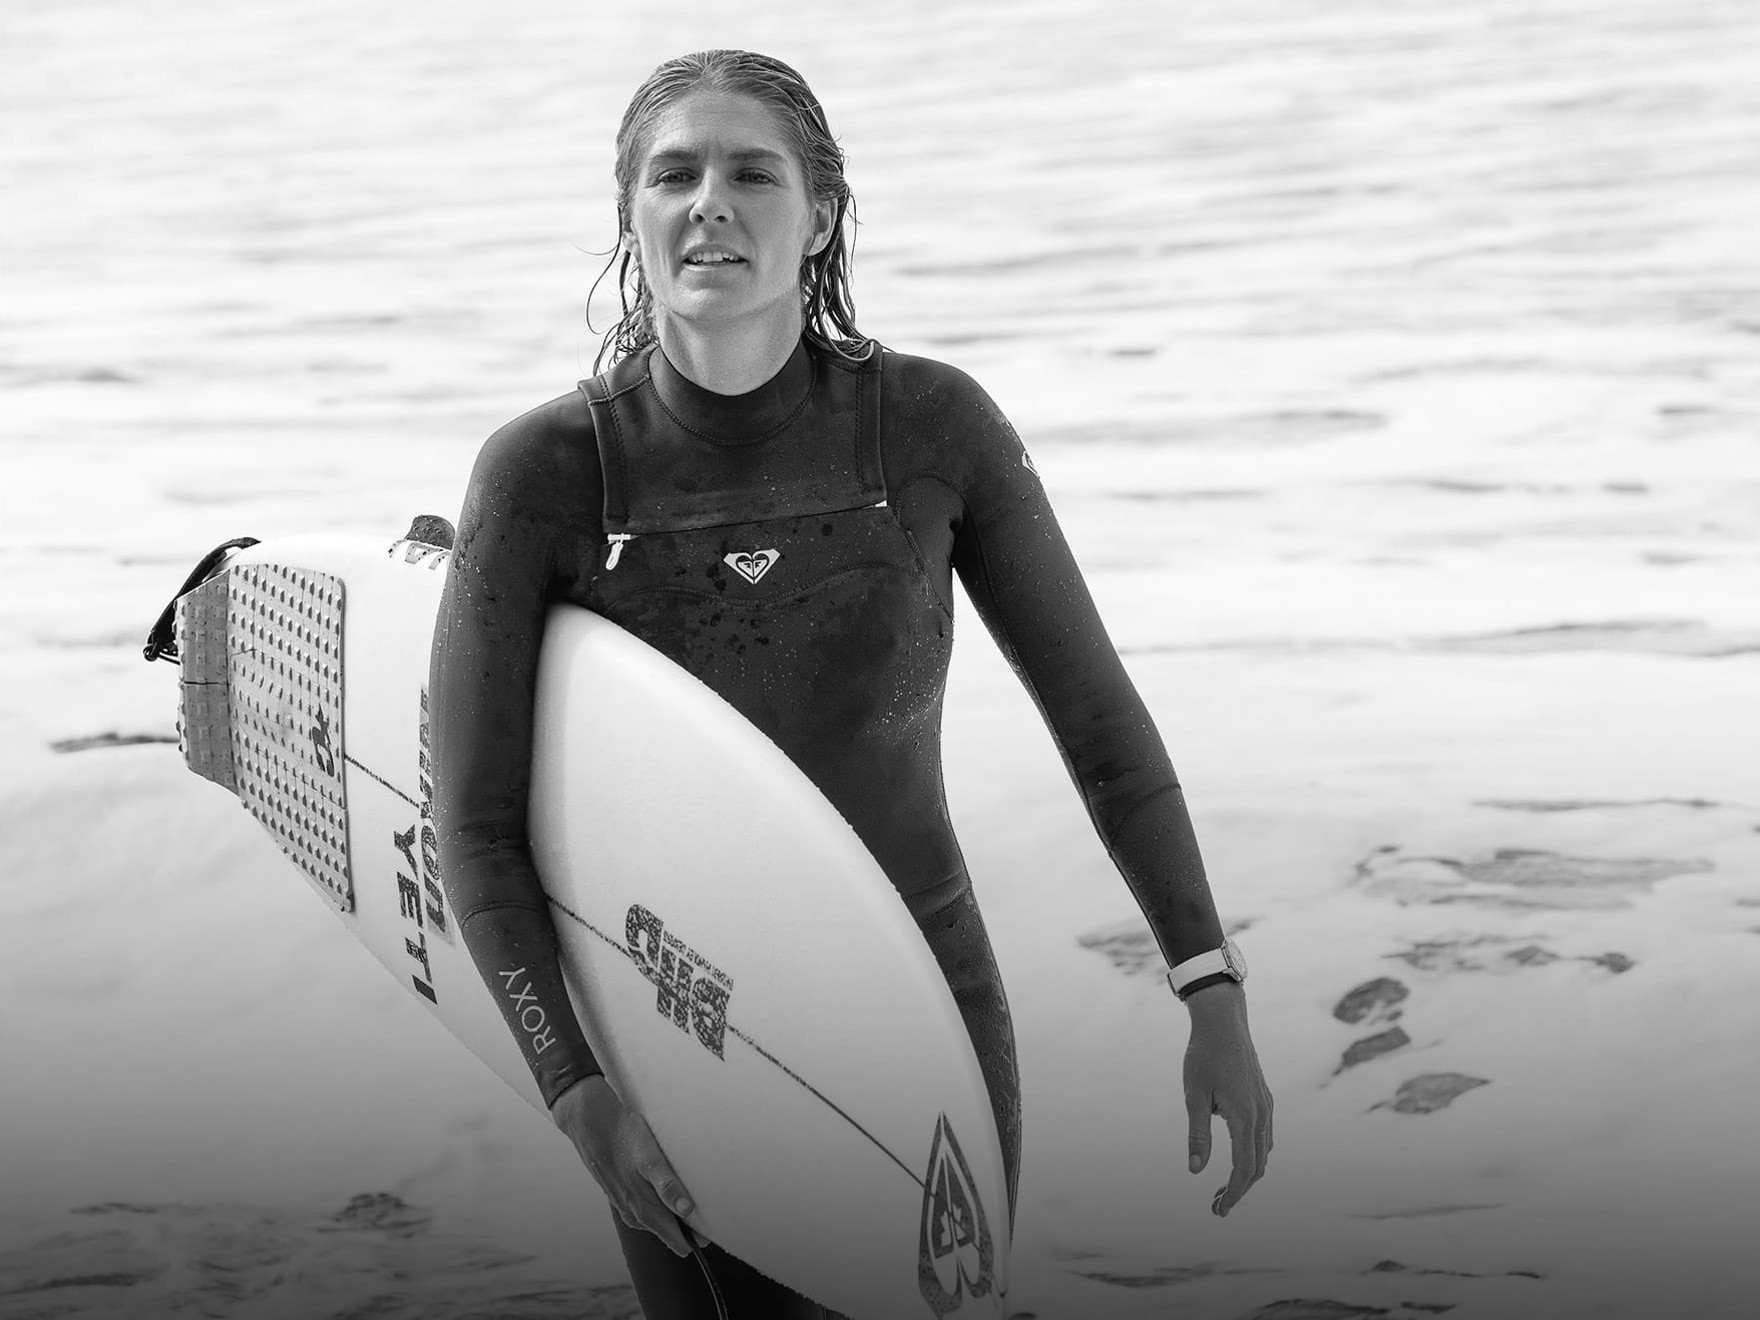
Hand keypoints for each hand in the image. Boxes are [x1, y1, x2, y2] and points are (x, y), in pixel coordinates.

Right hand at [550, 1075, 697, 1255]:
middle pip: (661, 1229)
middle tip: (702, 1235)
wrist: (590, 1122)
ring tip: (685, 1223)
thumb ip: (667, 1186)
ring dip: (667, 1224)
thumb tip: (686, 1210)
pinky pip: (638, 1210)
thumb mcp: (650, 1158)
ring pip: (649, 1221)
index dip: (690, 1238)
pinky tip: (657, 1206)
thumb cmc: (624, 1136)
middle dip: (681, 1233)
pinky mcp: (617, 1191)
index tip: (706, 1241)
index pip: (671, 1234)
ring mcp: (622, 1201)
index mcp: (641, 1204)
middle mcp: (630, 1209)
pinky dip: (652, 1213)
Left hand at [1182, 981, 1271, 1216]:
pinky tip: (1237, 1157)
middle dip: (1239, 1190)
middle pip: (1257, 1166)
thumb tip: (1196, 1171)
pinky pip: (1264, 1136)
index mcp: (1245, 1117)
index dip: (1233, 1194)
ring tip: (1222, 1187)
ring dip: (1247, 1174)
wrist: (1223, 1022)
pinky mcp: (1264, 1099)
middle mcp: (1262, 1115)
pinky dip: (1253, 1155)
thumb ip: (1197, 1135)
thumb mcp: (1194, 1096)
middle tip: (1216, 1206)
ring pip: (1263, 1152)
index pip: (1244, 1169)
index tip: (1219, 1211)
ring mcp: (1266, 1106)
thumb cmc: (1203, 1056)